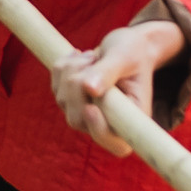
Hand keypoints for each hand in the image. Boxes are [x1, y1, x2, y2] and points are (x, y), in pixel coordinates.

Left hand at [49, 18, 186, 154]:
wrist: (126, 45)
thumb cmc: (134, 51)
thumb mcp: (126, 56)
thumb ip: (109, 72)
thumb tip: (89, 89)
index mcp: (133, 119)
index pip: (116, 144)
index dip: (99, 130)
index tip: (90, 108)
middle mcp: (109, 123)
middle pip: (77, 120)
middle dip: (77, 87)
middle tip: (92, 58)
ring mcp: (87, 114)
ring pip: (64, 101)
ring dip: (72, 71)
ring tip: (92, 55)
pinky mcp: (72, 101)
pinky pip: (56, 87)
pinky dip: (63, 68)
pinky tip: (78, 55)